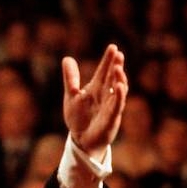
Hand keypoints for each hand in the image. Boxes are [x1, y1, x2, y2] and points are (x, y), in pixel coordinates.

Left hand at [62, 44, 127, 159]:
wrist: (80, 140)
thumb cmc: (78, 118)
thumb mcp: (71, 96)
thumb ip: (71, 78)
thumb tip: (67, 58)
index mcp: (96, 89)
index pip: (104, 72)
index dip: (108, 60)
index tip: (113, 47)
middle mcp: (105, 95)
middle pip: (112, 78)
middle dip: (116, 66)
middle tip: (119, 54)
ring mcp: (110, 106)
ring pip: (118, 91)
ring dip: (119, 80)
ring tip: (118, 68)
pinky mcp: (111, 118)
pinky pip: (117, 106)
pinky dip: (118, 97)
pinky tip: (119, 87)